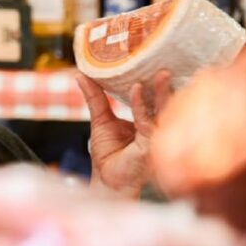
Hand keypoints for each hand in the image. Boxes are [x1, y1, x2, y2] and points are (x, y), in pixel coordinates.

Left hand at [76, 71, 171, 198]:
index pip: (155, 99)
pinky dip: (141, 106)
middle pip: (164, 103)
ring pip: (162, 112)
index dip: (155, 82)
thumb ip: (95, 98)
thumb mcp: (100, 120)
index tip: (153, 63)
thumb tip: (81, 74)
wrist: (107, 182)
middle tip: (164, 64)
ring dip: (161, 92)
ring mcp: (155, 138)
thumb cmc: (108, 156)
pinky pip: (147, 123)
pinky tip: (137, 90)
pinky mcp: (149, 146)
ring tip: (160, 74)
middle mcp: (155, 128)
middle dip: (165, 85)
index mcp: (147, 122)